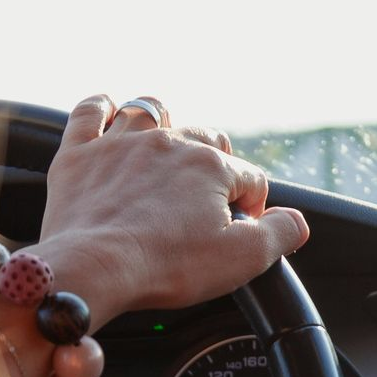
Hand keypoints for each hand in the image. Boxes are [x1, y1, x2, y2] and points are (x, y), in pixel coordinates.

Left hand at [33, 94, 309, 330]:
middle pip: (206, 138)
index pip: (249, 178)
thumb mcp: (244, 259)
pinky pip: (90, 111)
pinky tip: (108, 111)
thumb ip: (282, 234)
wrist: (94, 268)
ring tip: (167, 148)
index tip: (239, 232)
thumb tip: (297, 221)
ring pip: (151, 111)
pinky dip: (101, 107)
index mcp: (211, 167)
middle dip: (215, 163)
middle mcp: (169, 143)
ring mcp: (120, 144)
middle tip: (209, 198)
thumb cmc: (167, 265)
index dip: (252, 207)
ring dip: (165, 124)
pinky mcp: (79, 154)